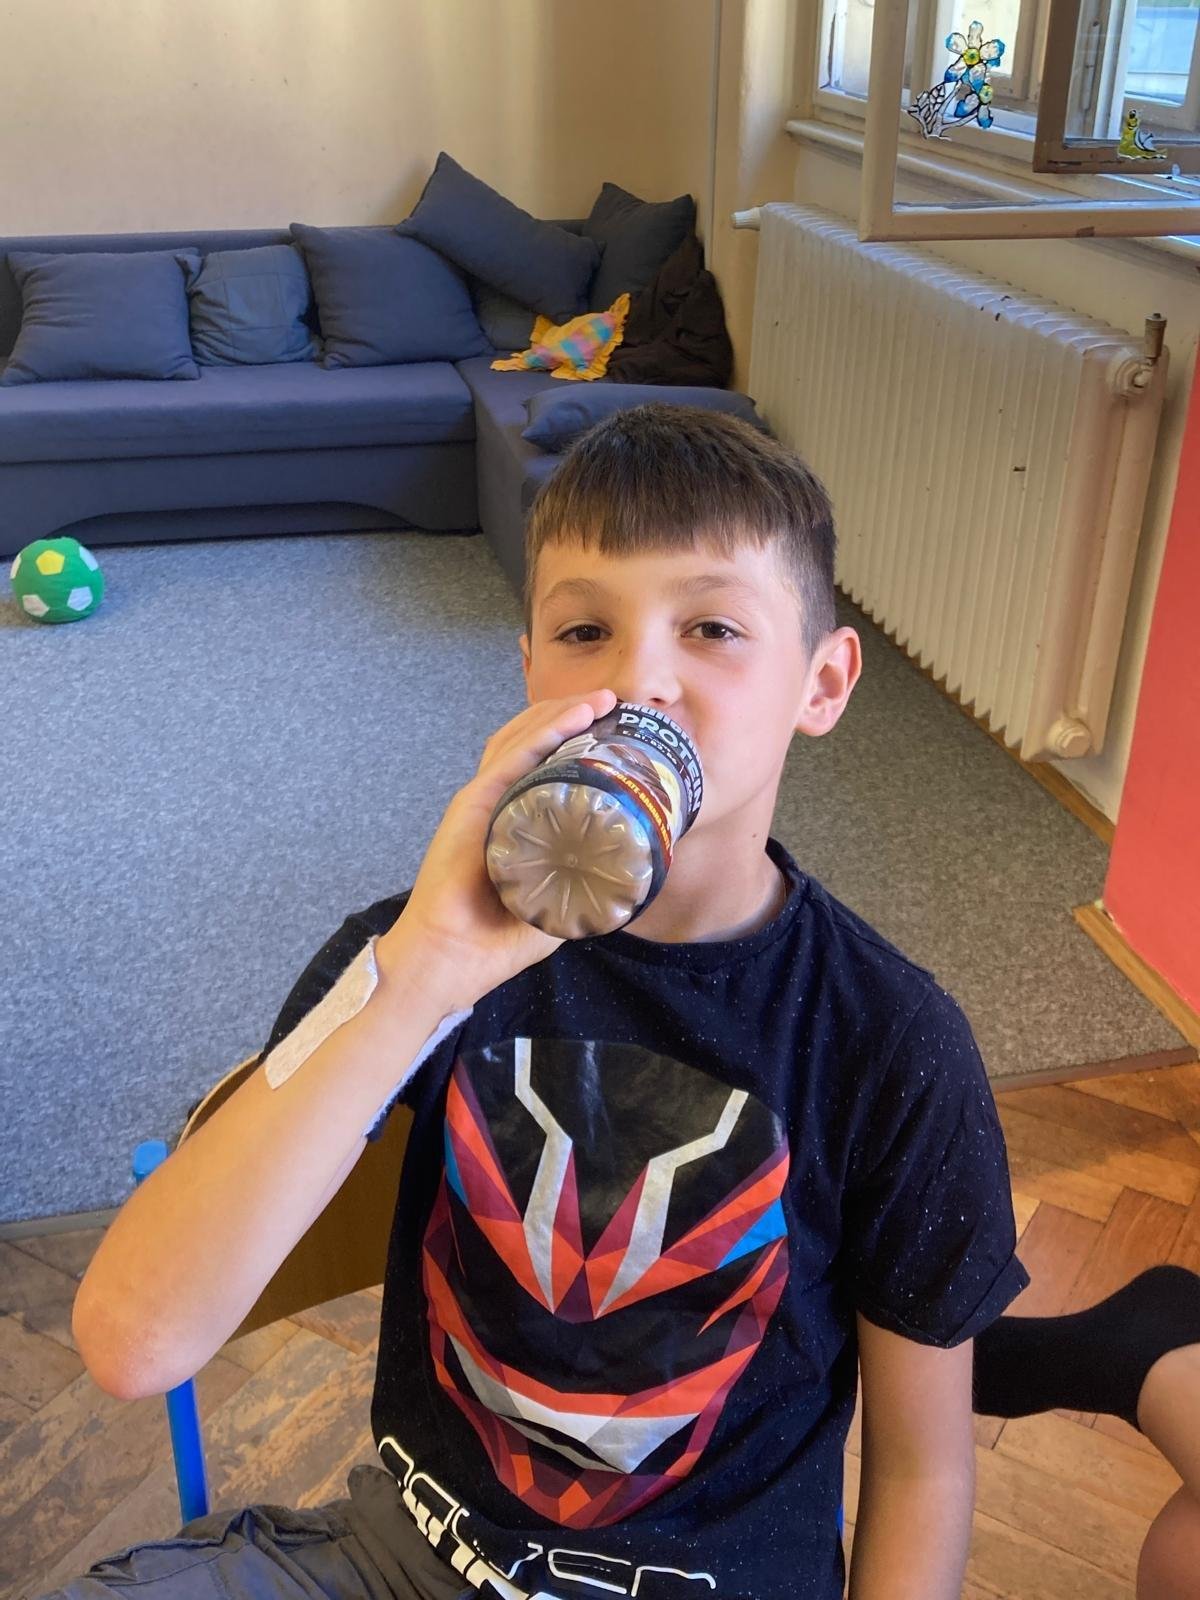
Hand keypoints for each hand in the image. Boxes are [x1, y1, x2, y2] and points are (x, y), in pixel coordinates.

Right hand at [376, 688, 618, 1010]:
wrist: (450, 962)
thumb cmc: (493, 942)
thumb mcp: (555, 910)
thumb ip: (581, 892)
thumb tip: (627, 883)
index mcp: (508, 818)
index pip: (539, 762)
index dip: (571, 737)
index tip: (610, 726)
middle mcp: (493, 800)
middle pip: (530, 738)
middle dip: (570, 713)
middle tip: (611, 702)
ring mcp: (480, 799)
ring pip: (523, 738)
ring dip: (563, 712)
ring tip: (601, 700)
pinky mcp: (471, 806)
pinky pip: (512, 759)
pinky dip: (546, 733)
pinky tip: (575, 716)